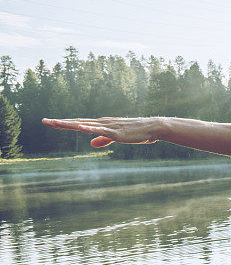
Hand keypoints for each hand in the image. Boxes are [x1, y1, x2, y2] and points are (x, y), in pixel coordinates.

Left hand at [41, 117, 160, 147]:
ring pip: (84, 124)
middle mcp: (102, 123)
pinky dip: (89, 128)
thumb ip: (103, 139)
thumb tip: (91, 144)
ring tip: (55, 123)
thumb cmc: (136, 132)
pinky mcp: (116, 132)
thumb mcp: (116, 137)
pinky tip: (80, 127)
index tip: (50, 122)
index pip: (79, 123)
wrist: (153, 128)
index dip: (64, 123)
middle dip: (60, 122)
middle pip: (77, 122)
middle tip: (44, 121)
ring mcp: (108, 126)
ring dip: (69, 124)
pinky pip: (100, 130)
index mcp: (101, 124)